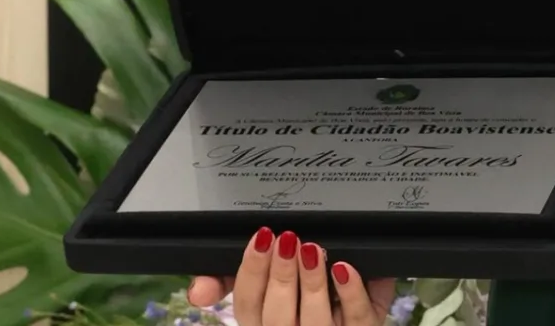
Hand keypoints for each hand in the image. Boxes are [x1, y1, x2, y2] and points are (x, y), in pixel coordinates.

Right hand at [188, 228, 398, 324]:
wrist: (348, 319)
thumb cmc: (298, 299)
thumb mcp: (262, 291)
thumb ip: (226, 281)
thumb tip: (197, 291)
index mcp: (260, 324)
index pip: (245, 304)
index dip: (251, 270)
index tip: (261, 237)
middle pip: (277, 314)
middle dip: (281, 274)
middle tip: (287, 240)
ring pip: (315, 319)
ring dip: (312, 281)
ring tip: (313, 249)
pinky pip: (357, 318)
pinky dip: (351, 292)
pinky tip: (345, 267)